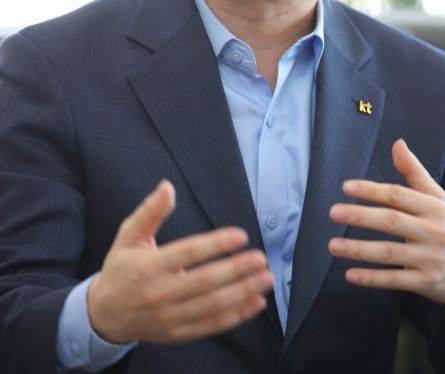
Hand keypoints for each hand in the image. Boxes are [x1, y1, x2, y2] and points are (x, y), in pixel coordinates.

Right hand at [87, 180, 273, 343]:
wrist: (104, 314)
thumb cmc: (121, 268)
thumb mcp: (129, 235)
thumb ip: (150, 211)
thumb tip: (167, 186)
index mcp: (149, 267)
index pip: (188, 253)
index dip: (216, 244)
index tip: (240, 235)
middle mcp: (160, 293)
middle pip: (204, 282)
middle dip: (236, 270)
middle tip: (261, 258)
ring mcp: (169, 316)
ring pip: (211, 306)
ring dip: (242, 292)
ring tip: (265, 278)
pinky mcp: (177, 333)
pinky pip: (210, 326)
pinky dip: (236, 316)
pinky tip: (256, 303)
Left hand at [328, 139, 444, 308]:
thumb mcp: (439, 199)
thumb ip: (415, 172)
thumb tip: (397, 143)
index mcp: (433, 208)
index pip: (398, 195)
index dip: (372, 190)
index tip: (346, 187)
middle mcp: (433, 231)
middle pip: (392, 221)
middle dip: (361, 216)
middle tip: (333, 212)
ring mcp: (430, 259)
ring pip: (390, 252)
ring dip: (359, 249)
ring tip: (333, 245)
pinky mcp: (428, 283)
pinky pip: (396, 280)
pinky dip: (373, 278)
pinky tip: (350, 275)